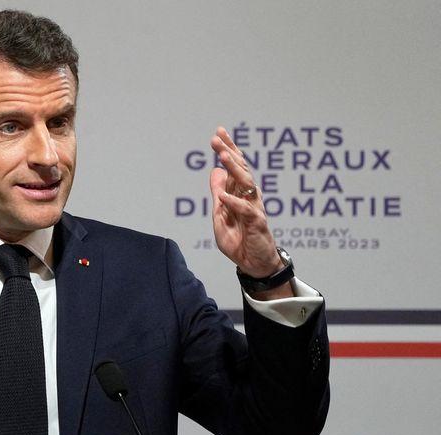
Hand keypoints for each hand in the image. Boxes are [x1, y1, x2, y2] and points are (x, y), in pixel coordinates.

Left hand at [209, 127, 290, 297]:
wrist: (254, 264)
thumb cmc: (240, 240)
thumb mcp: (221, 215)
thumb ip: (218, 194)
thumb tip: (214, 171)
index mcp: (240, 194)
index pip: (235, 167)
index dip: (228, 149)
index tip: (219, 132)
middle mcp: (249, 197)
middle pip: (241, 170)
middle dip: (229, 152)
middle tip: (217, 138)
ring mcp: (254, 209)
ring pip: (246, 184)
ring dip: (234, 169)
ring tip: (222, 155)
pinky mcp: (257, 224)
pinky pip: (246, 210)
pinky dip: (234, 202)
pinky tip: (223, 195)